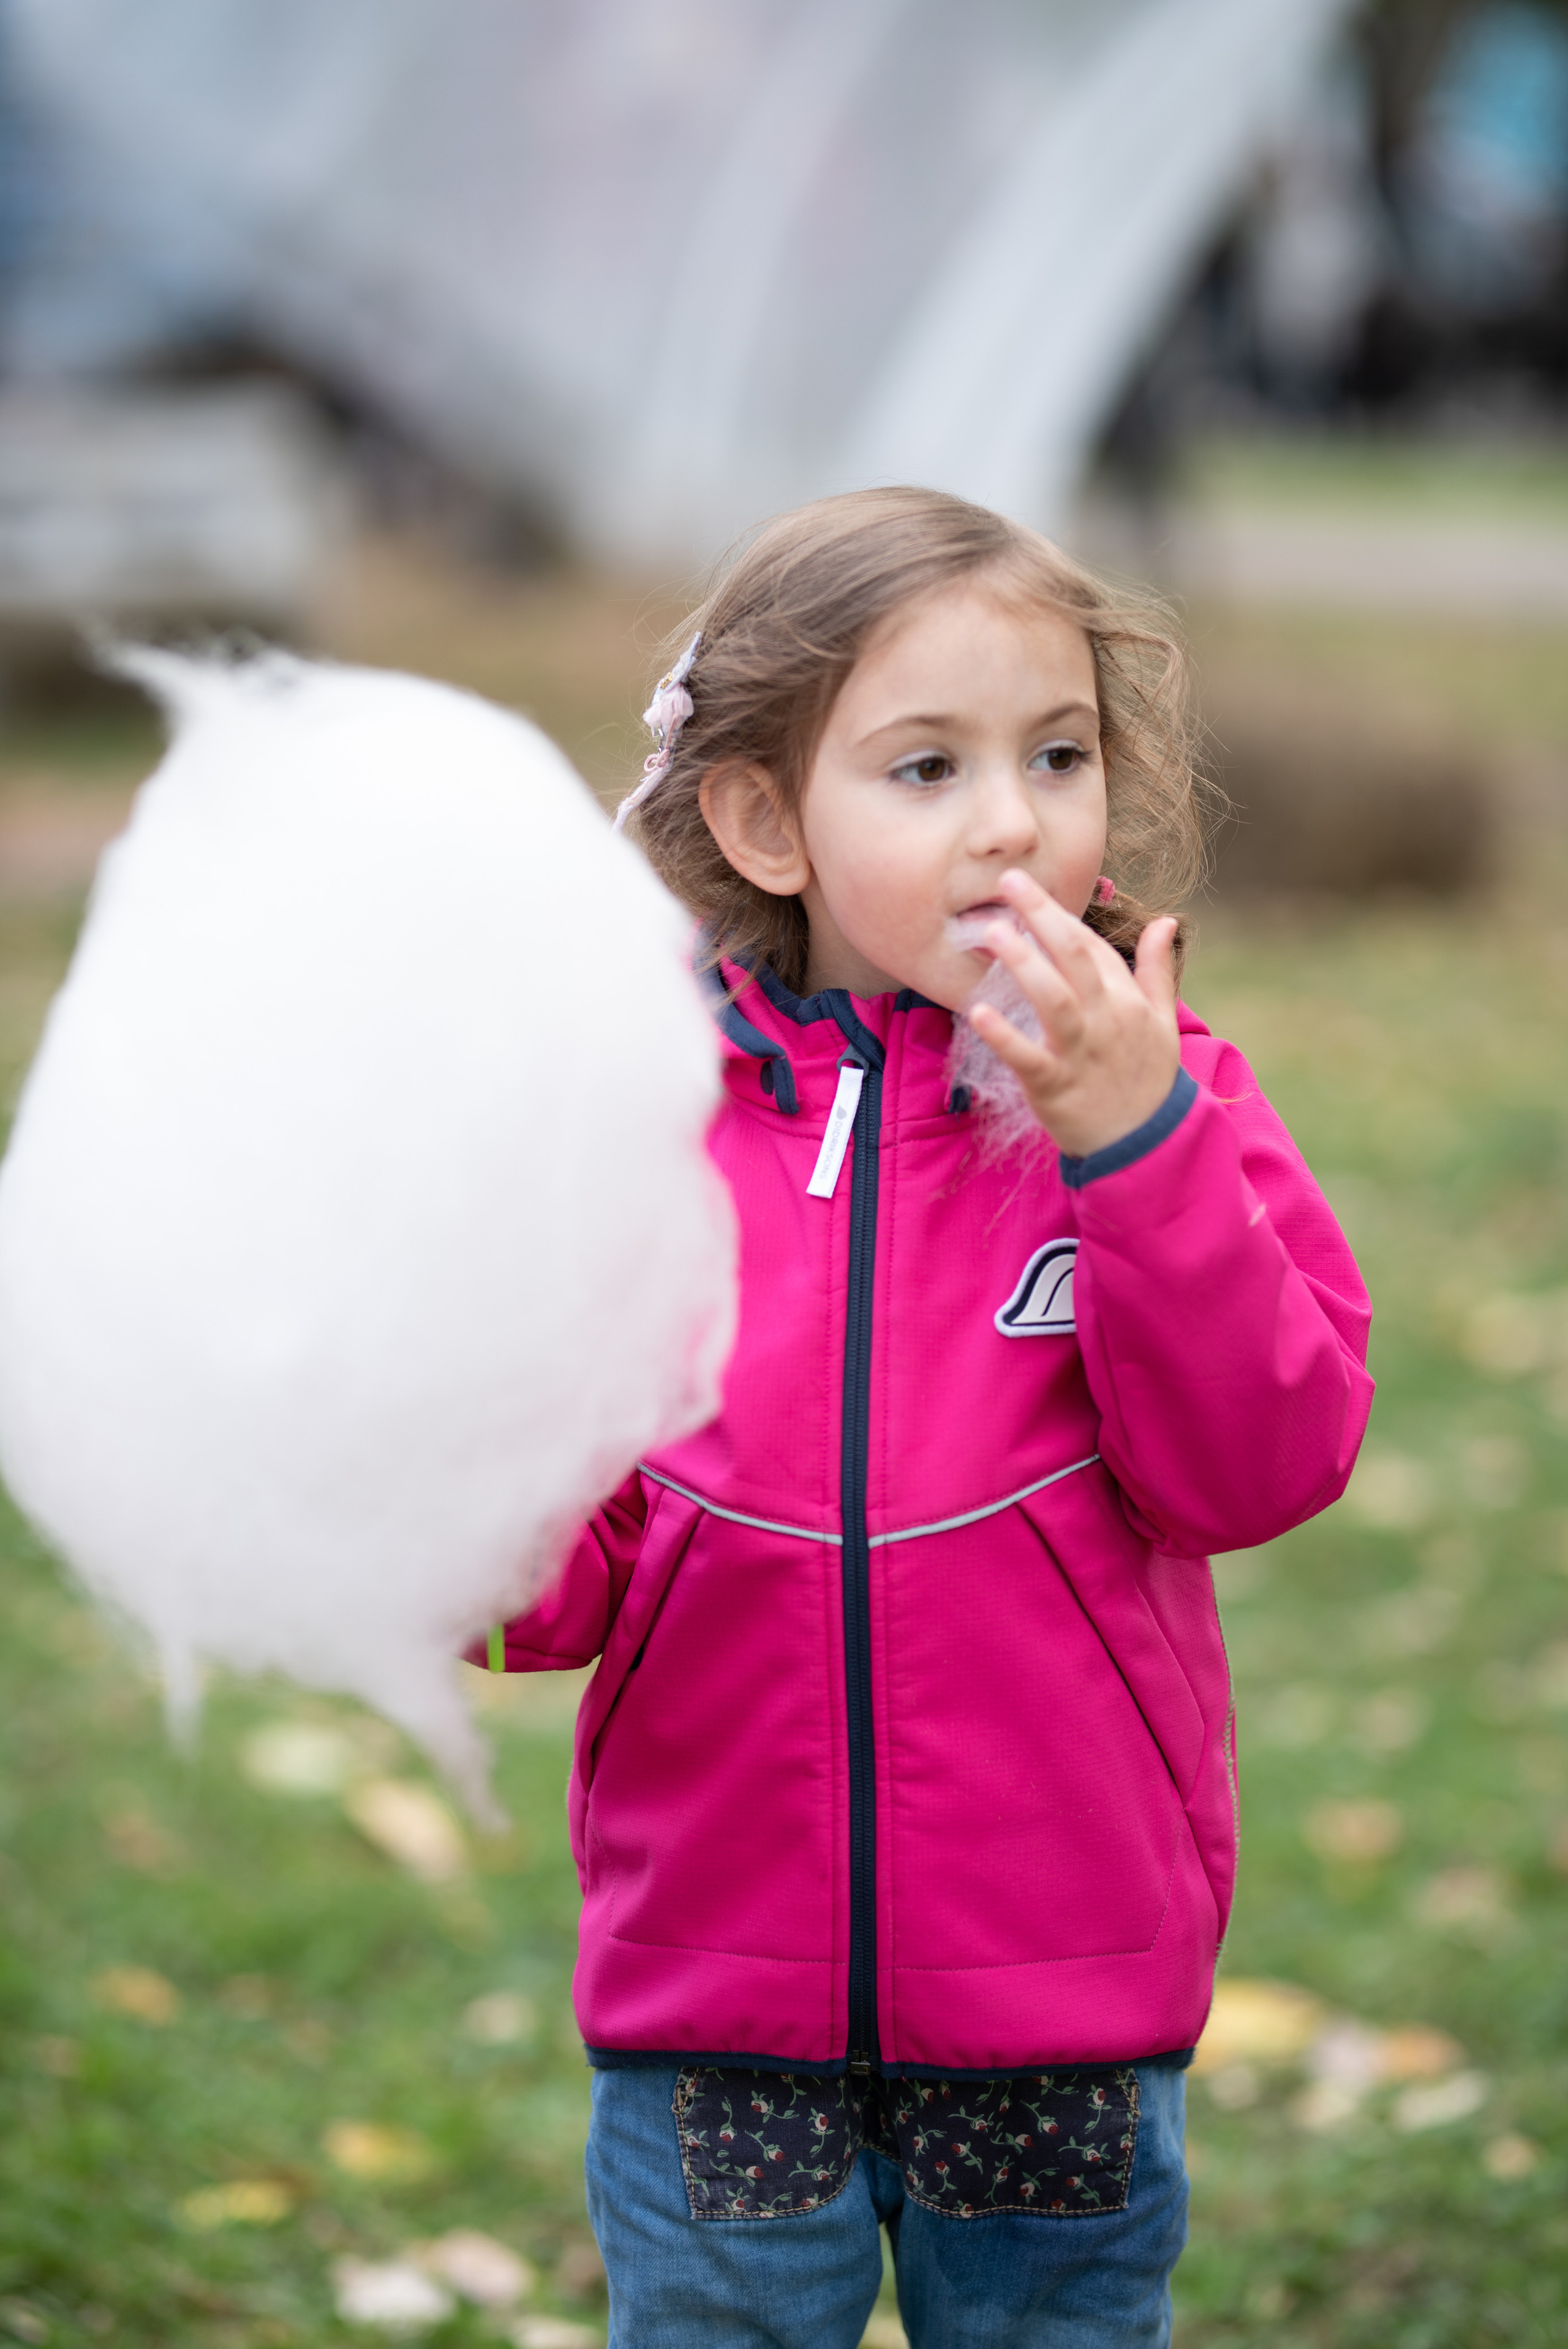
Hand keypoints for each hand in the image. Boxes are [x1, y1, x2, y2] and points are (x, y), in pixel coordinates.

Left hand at [968, 870, 1180, 1158]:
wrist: (1147, 1144)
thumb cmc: (1147, 1079)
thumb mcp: (1163, 1021)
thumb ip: (1157, 969)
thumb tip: (1165, 920)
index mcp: (1127, 1000)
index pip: (1092, 947)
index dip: (1057, 915)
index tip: (1023, 888)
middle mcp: (1107, 1019)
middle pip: (1076, 957)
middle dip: (1043, 915)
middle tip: (1009, 882)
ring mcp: (1081, 1052)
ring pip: (1055, 999)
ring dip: (1023, 963)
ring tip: (992, 932)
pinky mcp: (1056, 1086)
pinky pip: (1028, 1057)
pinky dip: (1005, 1036)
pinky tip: (979, 1012)